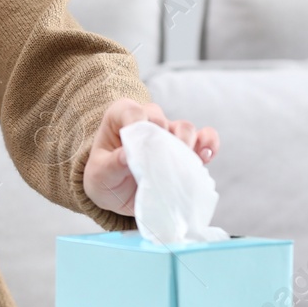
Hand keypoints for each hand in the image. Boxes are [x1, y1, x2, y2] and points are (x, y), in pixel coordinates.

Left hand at [81, 98, 217, 216]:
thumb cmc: (104, 177)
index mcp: (120, 117)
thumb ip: (111, 165)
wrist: (117, 195)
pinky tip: (206, 156)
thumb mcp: (99, 174)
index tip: (142, 145)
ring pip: (184, 127)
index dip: (139, 124)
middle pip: (160, 118)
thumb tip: (127, 156)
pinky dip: (208, 144)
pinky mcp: (184, 150)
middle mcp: (146, 120)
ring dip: (187, 143)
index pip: (131, 111)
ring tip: (185, 161)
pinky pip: (204, 139)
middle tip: (162, 159)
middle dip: (163, 137)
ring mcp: (168, 133)